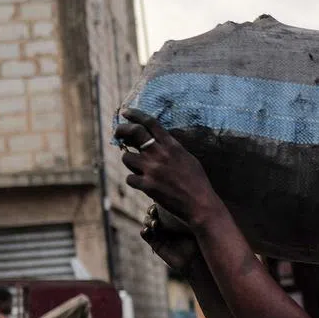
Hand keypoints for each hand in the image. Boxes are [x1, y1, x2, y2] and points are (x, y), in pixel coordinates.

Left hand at [115, 108, 220, 228]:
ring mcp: (152, 170)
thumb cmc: (197, 182)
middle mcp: (160, 154)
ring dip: (129, 161)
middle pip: (134, 132)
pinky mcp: (147, 186)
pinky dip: (133, 180)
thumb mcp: (188, 158)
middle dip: (122, 130)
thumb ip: (173, 148)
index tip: (126, 113)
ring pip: (127, 157)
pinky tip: (141, 183)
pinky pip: (130, 178)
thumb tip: (160, 142)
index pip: (150, 122)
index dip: (135, 114)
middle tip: (118, 133)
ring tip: (136, 166)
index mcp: (171, 145)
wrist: (200, 204)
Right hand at [141, 205, 200, 278]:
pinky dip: (144, 231)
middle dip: (152, 211)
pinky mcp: (154, 243)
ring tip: (155, 224)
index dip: (158, 203)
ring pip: (147, 221)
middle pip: (152, 212)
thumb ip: (182, 212)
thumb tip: (174, 198)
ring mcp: (159, 233)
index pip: (162, 205)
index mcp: (173, 216)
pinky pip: (145, 234)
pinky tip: (147, 230)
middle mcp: (165, 223)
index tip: (159, 203)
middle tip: (154, 212)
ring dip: (148, 221)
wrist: (193, 259)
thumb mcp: (190, 223)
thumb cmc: (196, 239)